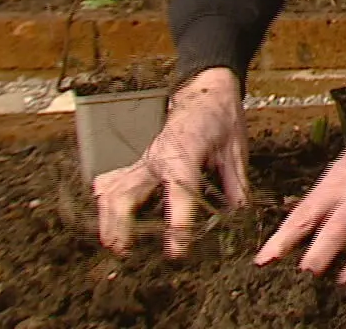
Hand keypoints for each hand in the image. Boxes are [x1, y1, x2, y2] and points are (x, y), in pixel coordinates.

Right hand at [94, 66, 249, 257]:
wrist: (206, 92)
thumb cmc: (221, 119)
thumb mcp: (237, 150)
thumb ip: (236, 185)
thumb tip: (239, 217)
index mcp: (184, 154)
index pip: (178, 194)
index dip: (177, 225)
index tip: (176, 253)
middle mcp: (157, 158)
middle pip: (125, 194)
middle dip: (121, 226)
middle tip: (126, 252)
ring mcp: (144, 160)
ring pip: (112, 190)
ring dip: (108, 220)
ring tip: (115, 246)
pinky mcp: (139, 162)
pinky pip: (113, 182)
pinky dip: (106, 203)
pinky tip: (107, 220)